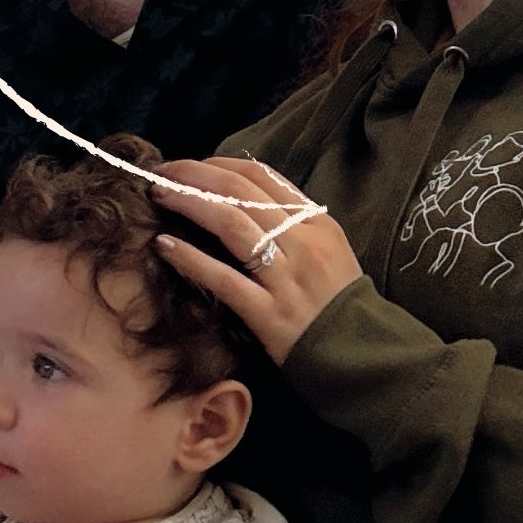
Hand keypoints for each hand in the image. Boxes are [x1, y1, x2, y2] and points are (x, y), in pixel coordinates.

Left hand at [152, 157, 362, 364]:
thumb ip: (294, 224)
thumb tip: (246, 196)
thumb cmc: (339, 305)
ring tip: (159, 196)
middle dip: (196, 176)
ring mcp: (286, 279)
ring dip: (189, 203)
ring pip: (231, 225)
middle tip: (163, 173)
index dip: (220, 165)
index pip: (262, 177)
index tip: (191, 166)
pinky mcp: (270, 314)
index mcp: (317, 224)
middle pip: (241, 193)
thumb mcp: (329, 252)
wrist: (363, 357)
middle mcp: (302, 243)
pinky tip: (165, 245)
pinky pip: (224, 280)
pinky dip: (191, 259)